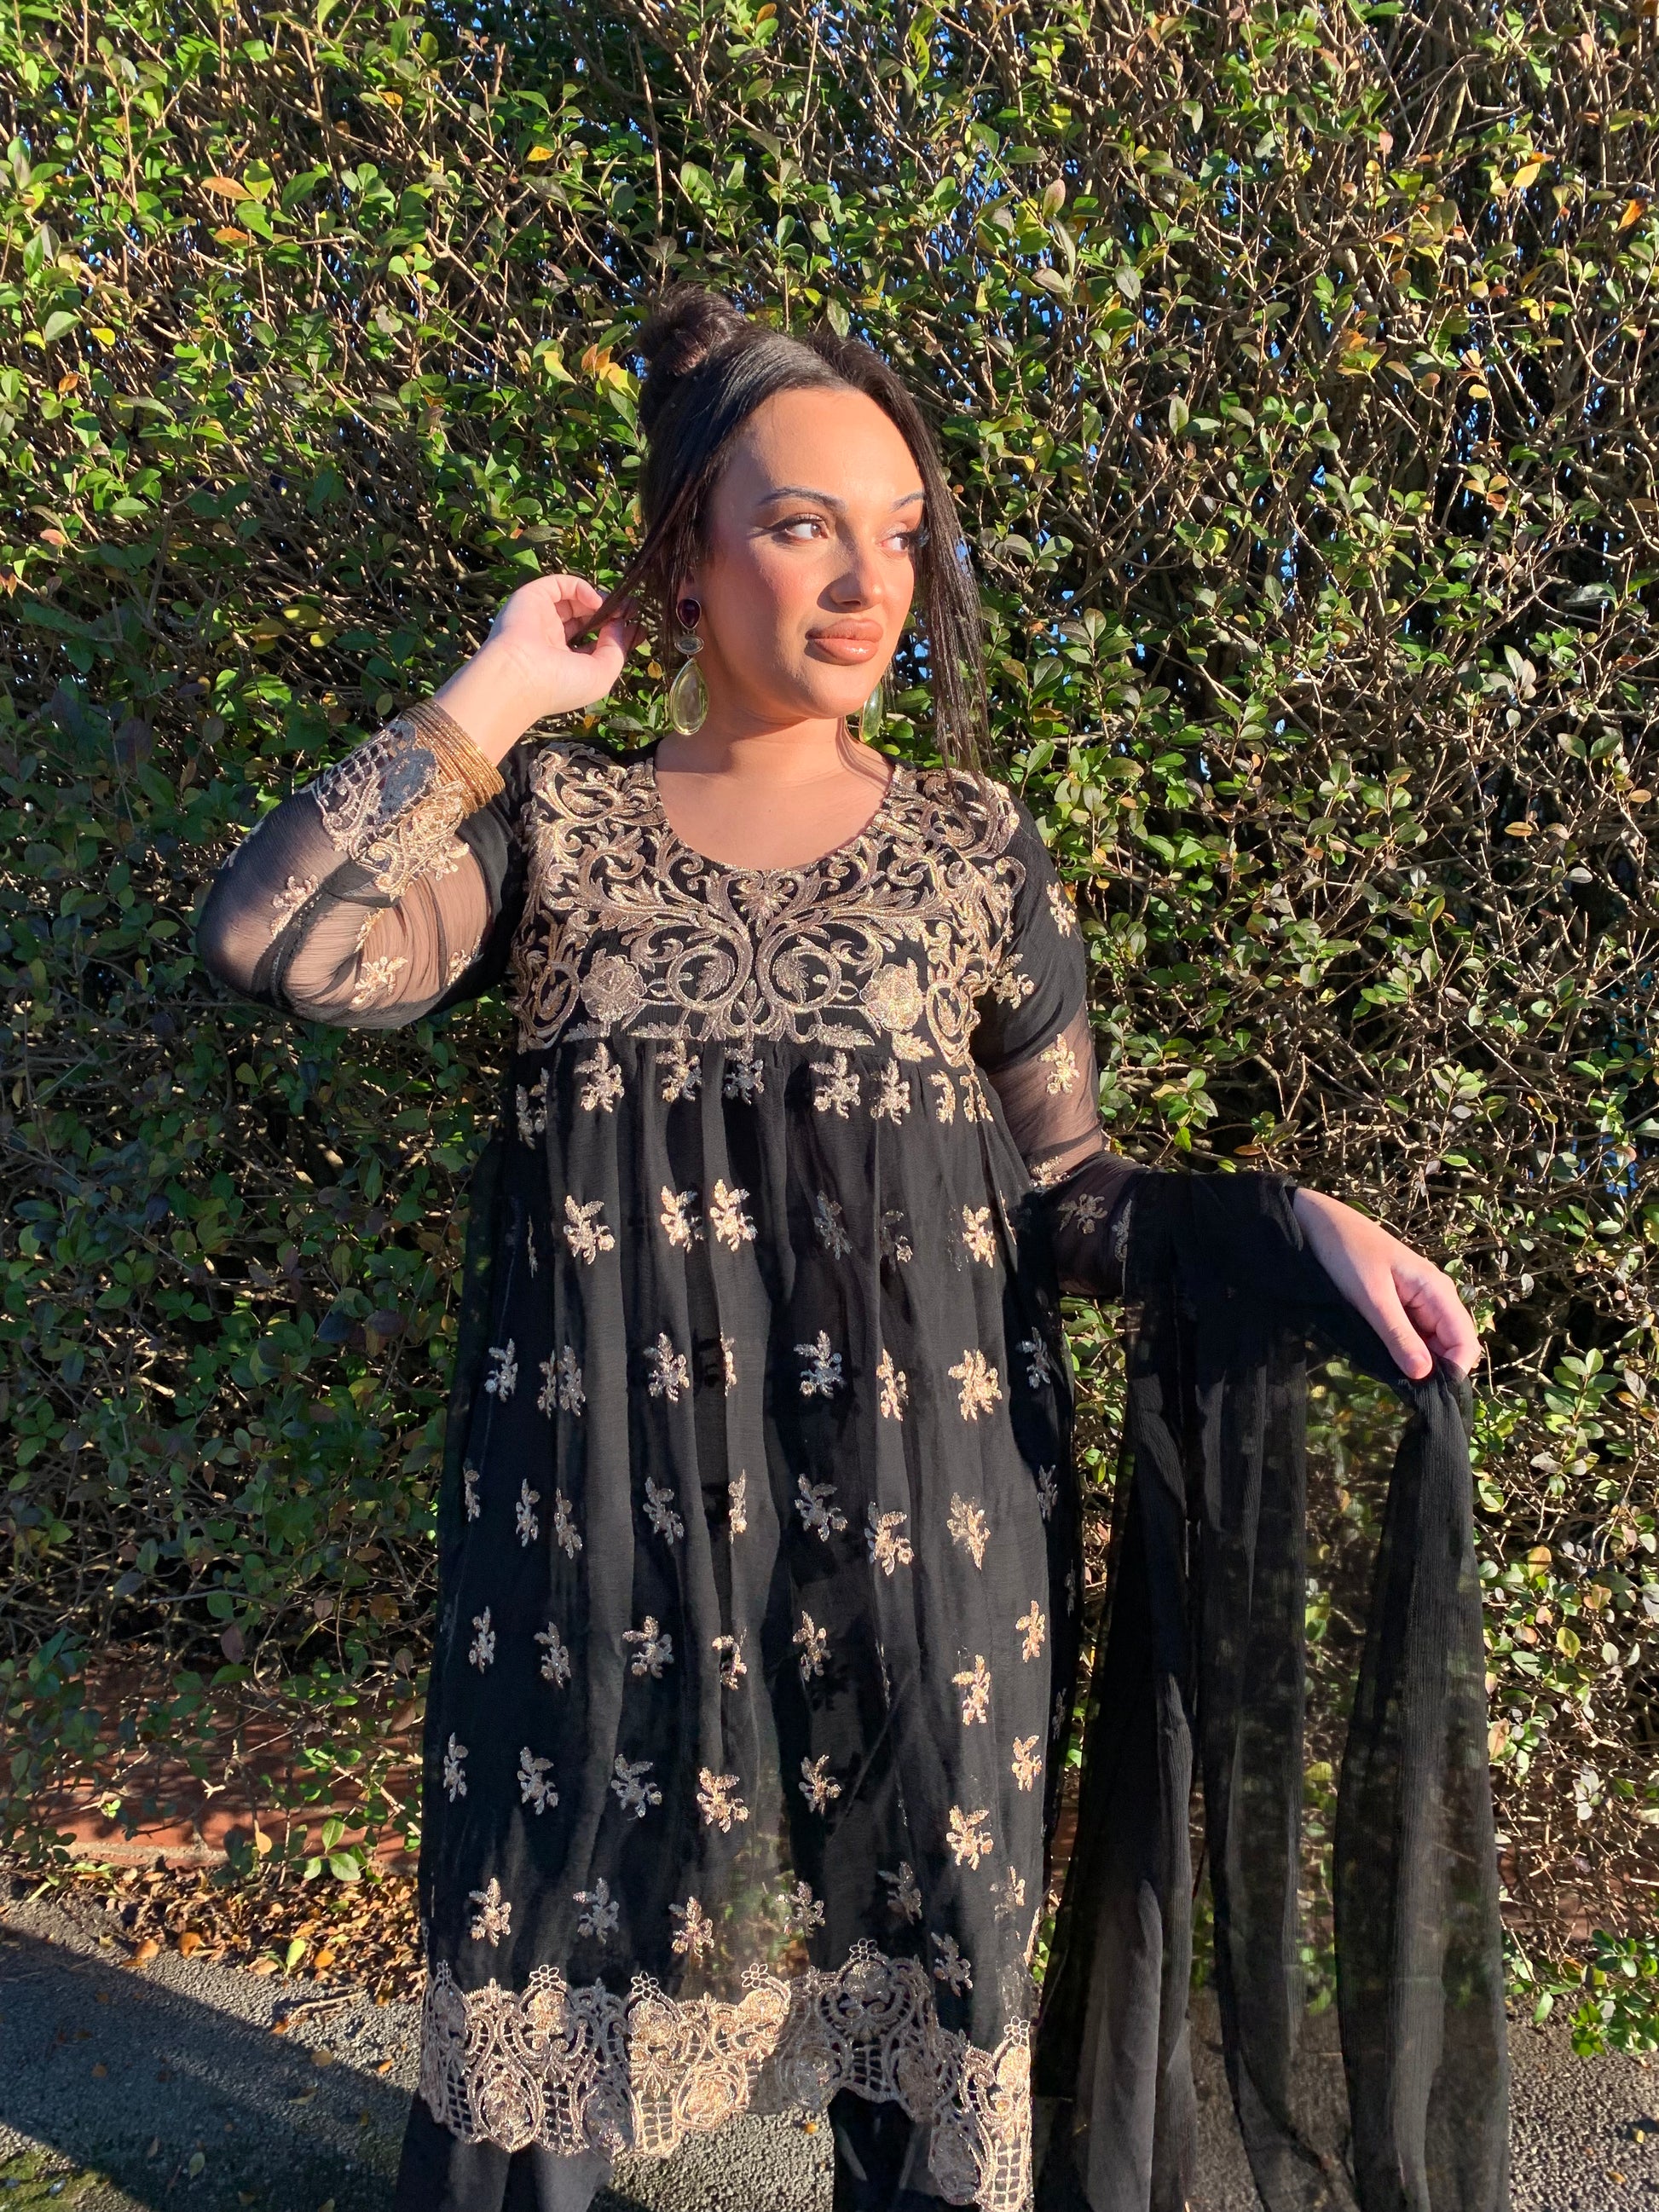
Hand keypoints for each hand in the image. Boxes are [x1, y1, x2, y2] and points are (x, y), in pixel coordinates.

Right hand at [434, 573, 644, 762]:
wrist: (519, 675)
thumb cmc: (561, 683)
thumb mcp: (602, 674)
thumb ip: (618, 648)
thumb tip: (621, 624)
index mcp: (566, 663)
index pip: (595, 643)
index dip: (617, 634)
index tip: (640, 627)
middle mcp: (553, 641)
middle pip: (587, 620)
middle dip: (612, 615)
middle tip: (632, 610)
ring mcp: (542, 619)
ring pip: (575, 601)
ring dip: (601, 601)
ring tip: (619, 606)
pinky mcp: (533, 598)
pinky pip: (561, 585)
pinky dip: (581, 588)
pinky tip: (595, 602)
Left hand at [1291, 1187, 1479, 1380]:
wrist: (1318, 1223)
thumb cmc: (1347, 1254)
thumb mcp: (1371, 1299)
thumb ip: (1398, 1336)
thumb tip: (1425, 1376)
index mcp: (1437, 1291)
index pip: (1465, 1342)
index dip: (1453, 1371)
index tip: (1425, 1394)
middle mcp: (1435, 1297)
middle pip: (1451, 1346)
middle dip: (1435, 1371)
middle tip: (1404, 1392)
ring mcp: (1417, 1301)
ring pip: (1430, 1343)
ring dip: (1417, 1362)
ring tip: (1392, 1379)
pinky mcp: (1398, 1304)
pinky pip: (1411, 1334)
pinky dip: (1402, 1350)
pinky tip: (1384, 1361)